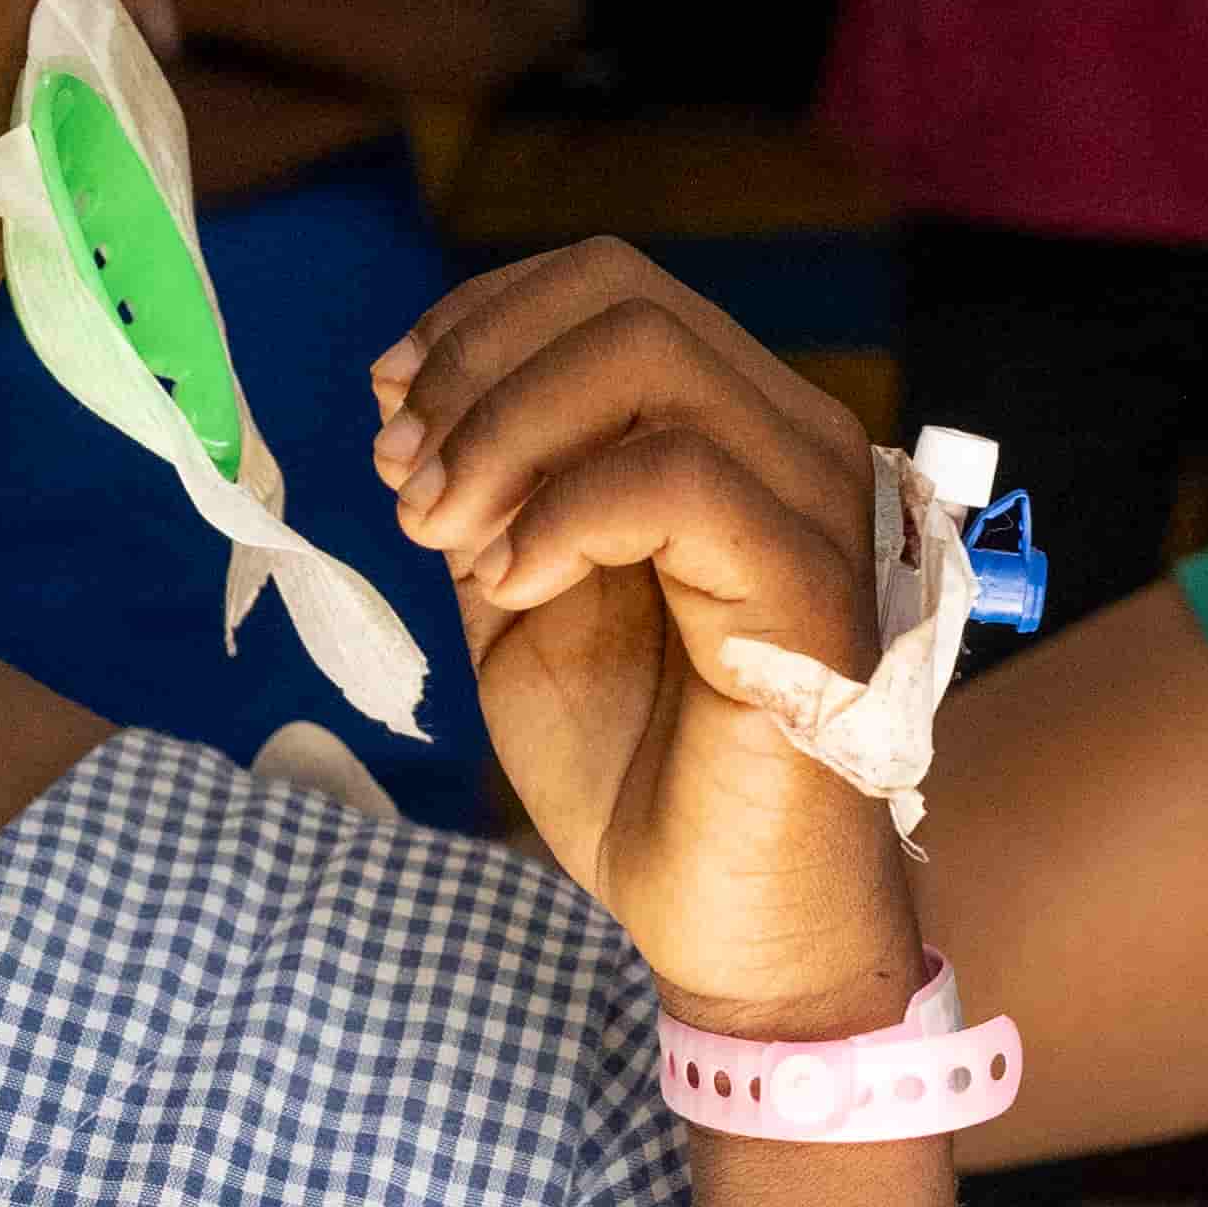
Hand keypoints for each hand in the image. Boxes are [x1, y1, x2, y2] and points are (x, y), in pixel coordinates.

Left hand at [365, 245, 930, 1032]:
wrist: (723, 919)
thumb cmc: (639, 772)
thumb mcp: (521, 603)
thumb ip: (487, 495)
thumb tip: (409, 395)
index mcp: (730, 431)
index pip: (610, 287)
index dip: (479, 321)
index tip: (393, 407)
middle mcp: (790, 443)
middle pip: (623, 298)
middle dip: (476, 371)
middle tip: (409, 485)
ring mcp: (814, 507)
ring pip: (653, 359)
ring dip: (507, 434)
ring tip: (446, 537)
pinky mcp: (812, 590)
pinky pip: (681, 478)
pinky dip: (563, 513)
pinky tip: (513, 585)